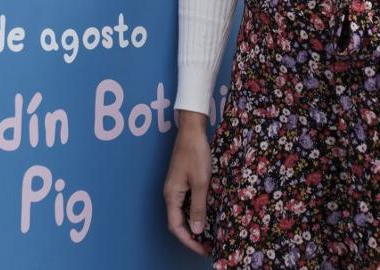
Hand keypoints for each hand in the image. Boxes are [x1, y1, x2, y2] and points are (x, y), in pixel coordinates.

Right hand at [162, 112, 209, 255]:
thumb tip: (196, 231)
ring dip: (193, 225)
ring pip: (182, 213)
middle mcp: (170, 193)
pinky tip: (206, 214)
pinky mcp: (181, 181)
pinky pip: (186, 203)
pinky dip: (195, 212)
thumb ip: (198, 207)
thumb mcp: (200, 182)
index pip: (176, 227)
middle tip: (208, 245)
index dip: (188, 241)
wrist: (191, 129)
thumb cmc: (195, 153)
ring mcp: (175, 187)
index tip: (203, 249)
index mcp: (172, 195)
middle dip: (191, 236)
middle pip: (177, 222)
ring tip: (209, 234)